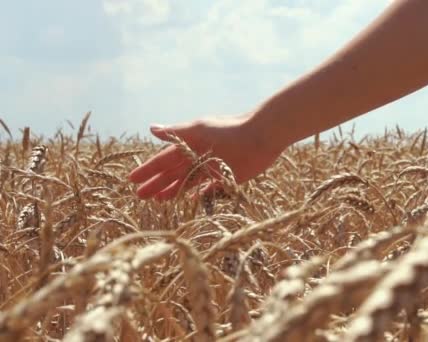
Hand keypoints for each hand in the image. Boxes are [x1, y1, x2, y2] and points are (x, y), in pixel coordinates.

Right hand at [129, 114, 283, 200]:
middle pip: (173, 173)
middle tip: (139, 196)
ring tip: (158, 201)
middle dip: (156, 183)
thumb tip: (150, 129)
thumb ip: (176, 132)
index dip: (149, 169)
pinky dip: (197, 195)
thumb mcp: (200, 129)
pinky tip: (186, 201)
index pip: (164, 159)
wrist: (261, 136)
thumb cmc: (229, 130)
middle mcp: (199, 157)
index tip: (132, 179)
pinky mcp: (227, 178)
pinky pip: (208, 189)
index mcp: (190, 145)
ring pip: (187, 182)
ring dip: (172, 191)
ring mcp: (212, 169)